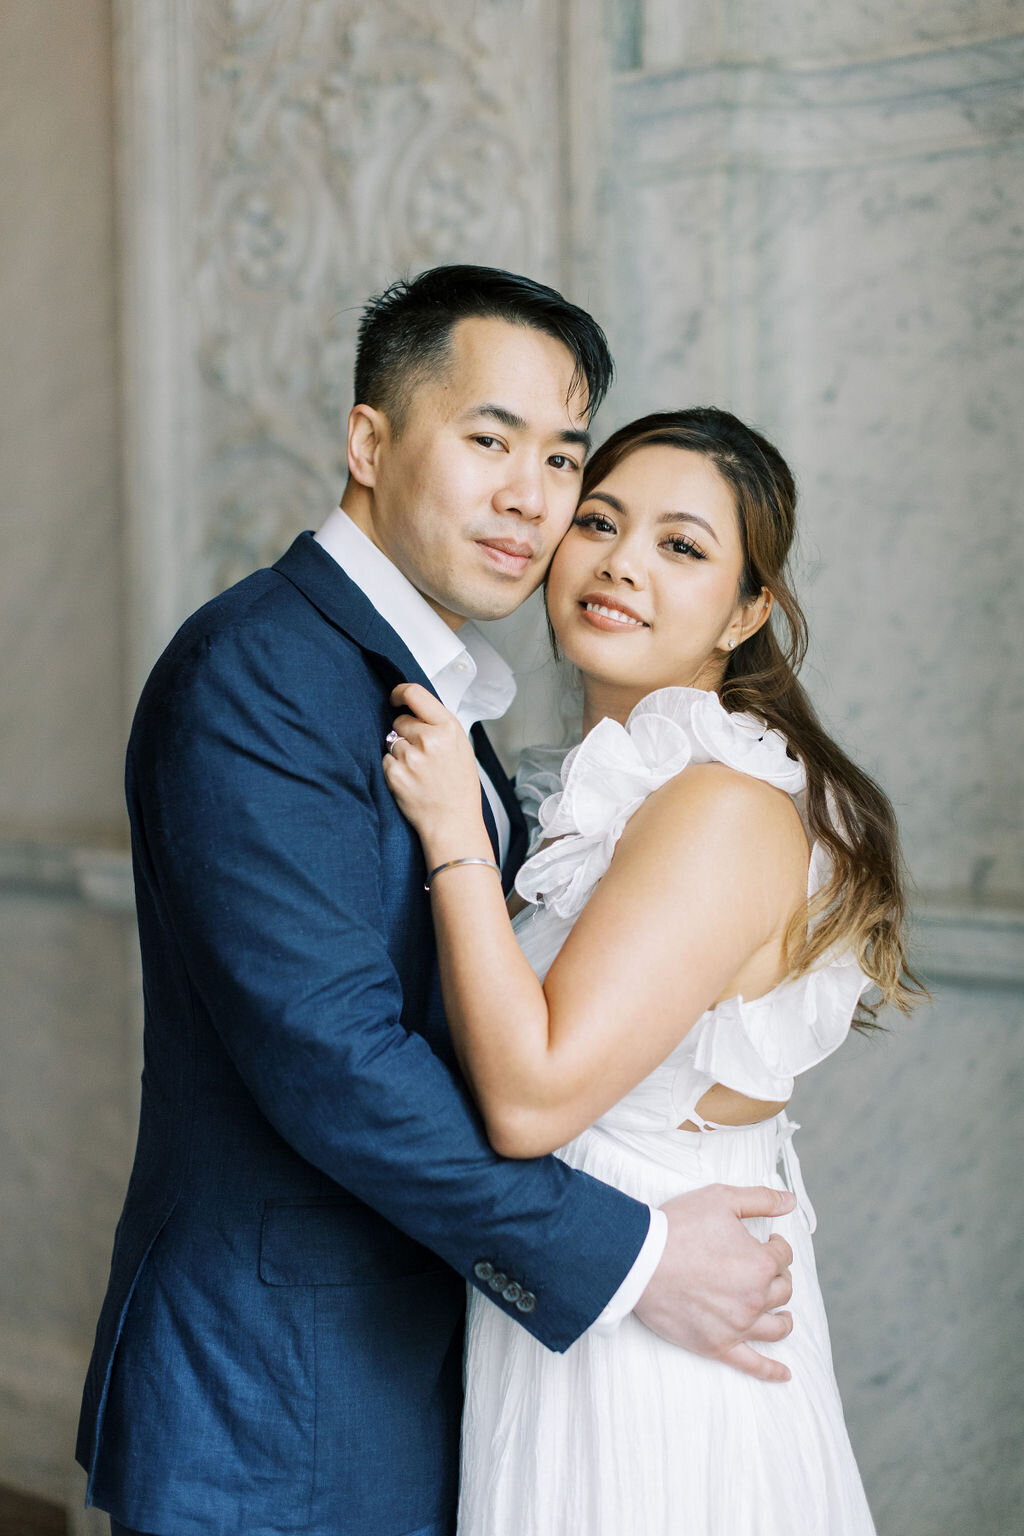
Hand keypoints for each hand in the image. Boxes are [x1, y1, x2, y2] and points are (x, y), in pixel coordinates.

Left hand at [383, 683, 490, 860]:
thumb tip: (416, 710)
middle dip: (406, 733)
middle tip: (421, 753)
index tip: (395, 697)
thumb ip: (440, 726)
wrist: (453, 822)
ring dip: (400, 753)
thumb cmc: (459, 788)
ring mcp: (411, 757)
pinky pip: (385, 761)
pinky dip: (393, 769)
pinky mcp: (395, 774)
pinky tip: (411, 781)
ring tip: (419, 771)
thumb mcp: (461, 748)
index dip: (400, 693)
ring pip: (391, 742)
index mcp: (448, 728)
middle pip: (400, 721)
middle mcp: (429, 739)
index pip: (415, 694)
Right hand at [634, 1183, 796, 1382]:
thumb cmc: (679, 1226)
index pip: (783, 1256)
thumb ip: (761, 1199)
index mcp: (761, 1262)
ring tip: (782, 1315)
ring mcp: (738, 1325)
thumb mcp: (722, 1199)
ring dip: (783, 1318)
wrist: (639, 1259)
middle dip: (777, 1276)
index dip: (776, 1245)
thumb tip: (790, 1201)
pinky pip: (752, 1364)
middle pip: (782, 1290)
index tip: (766, 1241)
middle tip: (763, 1269)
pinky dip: (771, 1371)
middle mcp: (755, 1297)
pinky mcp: (717, 1345)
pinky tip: (784, 1374)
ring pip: (775, 1327)